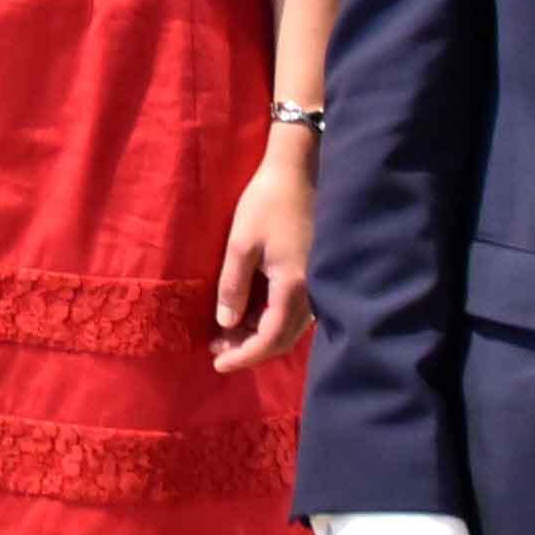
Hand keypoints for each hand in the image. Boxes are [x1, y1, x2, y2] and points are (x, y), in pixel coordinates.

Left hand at [210, 149, 315, 369]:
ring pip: (291, 327)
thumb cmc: (268, 202)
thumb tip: (226, 323)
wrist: (301, 171)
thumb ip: (233, 285)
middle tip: (216, 350)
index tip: (217, 363)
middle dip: (249, 350)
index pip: (270, 338)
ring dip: (260, 336)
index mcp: (293, 286)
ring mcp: (318, 284)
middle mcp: (312, 292)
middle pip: (283, 338)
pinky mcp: (316, 274)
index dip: (245, 356)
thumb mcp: (241, 242)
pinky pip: (296, 312)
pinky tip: (249, 316)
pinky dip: (272, 321)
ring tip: (227, 336)